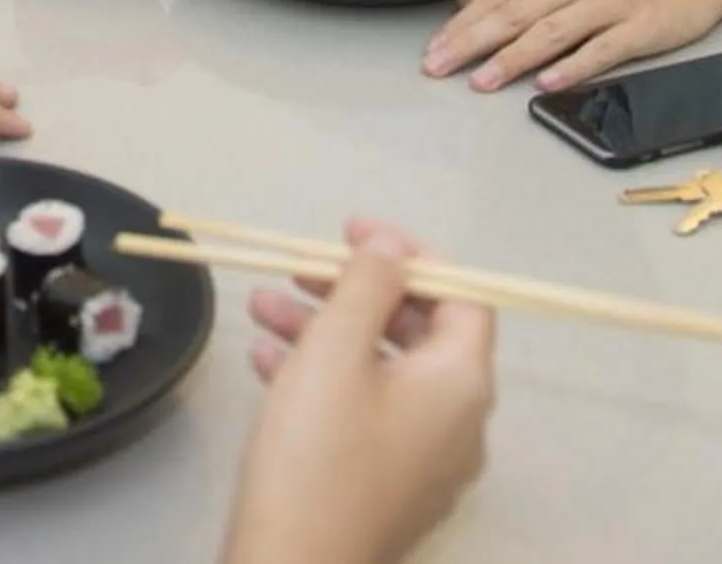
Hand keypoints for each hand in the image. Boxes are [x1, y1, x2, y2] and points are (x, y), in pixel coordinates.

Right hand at [224, 221, 494, 563]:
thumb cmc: (316, 456)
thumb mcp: (335, 351)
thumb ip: (367, 285)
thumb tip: (392, 246)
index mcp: (461, 385)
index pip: (462, 295)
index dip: (409, 255)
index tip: (350, 233)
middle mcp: (457, 423)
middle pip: (416, 331)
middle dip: (353, 292)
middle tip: (298, 266)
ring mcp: (423, 461)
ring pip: (380, 371)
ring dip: (324, 331)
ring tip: (258, 306)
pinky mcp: (385, 487)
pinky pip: (365, 413)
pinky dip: (323, 380)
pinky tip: (264, 360)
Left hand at [423, 0, 721, 92]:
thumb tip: (465, 4)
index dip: (463, 24)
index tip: (431, 50)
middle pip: (517, 12)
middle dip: (472, 41)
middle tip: (438, 67)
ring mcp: (610, 2)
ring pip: (552, 30)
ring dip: (513, 58)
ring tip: (481, 81)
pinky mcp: (641, 26)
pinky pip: (602, 48)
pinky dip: (572, 66)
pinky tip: (546, 83)